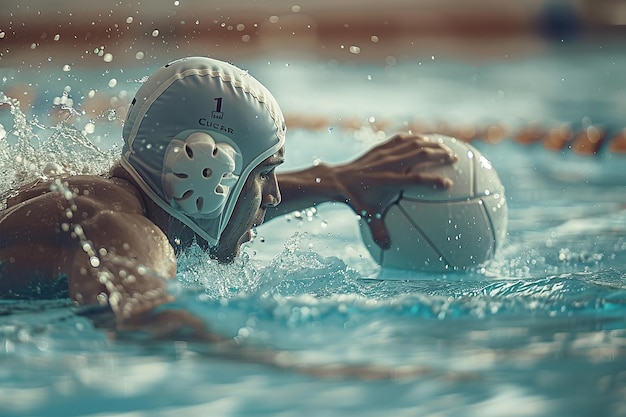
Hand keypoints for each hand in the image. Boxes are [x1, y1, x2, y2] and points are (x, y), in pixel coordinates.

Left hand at [334, 133, 456, 248]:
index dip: (433, 181)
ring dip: (431, 144)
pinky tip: (425, 140)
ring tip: (445, 147)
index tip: (448, 184)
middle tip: (455, 158)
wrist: (337, 180)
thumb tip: (388, 248)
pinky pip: (402, 139)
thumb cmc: (355, 200)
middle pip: (420, 154)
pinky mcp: (381, 147)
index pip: (416, 180)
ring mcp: (385, 154)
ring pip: (413, 143)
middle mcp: (389, 165)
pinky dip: (416, 138)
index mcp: (388, 182)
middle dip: (440, 154)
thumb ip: (379, 232)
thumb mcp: (367, 217)